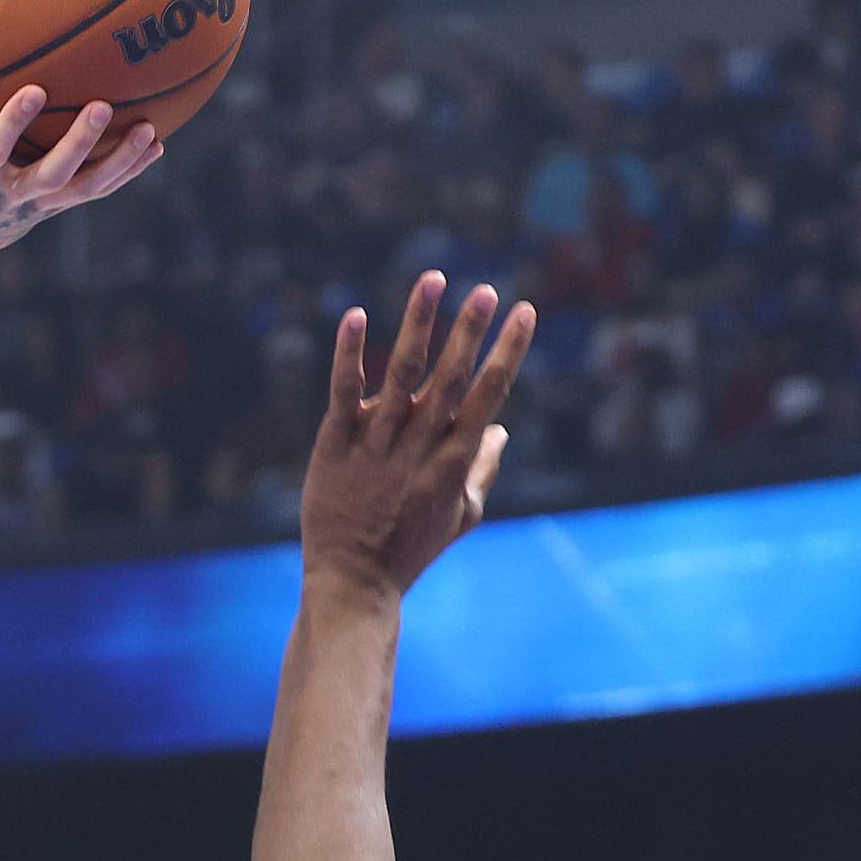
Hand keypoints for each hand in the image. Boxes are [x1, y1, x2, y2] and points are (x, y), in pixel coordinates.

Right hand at [0, 87, 161, 267]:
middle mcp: (12, 197)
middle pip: (51, 175)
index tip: (33, 89)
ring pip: (85, 189)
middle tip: (101, 106)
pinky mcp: (58, 207)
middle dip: (77, 144)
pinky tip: (156, 144)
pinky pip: (98, 190)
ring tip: (150, 131)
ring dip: (119, 163)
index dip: (13, 125)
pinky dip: (127, 171)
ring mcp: (41, 205)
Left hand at [299, 270, 538, 602]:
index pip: (488, 395)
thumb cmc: (410, 548)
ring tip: (434, 279)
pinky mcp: (336, 444)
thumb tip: (502, 431)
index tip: (524, 312)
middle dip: (471, 332)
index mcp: (454, 460)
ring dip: (420, 324)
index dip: (508, 351)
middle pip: (451, 378)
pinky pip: (344, 391)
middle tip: (488, 290)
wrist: (353, 581)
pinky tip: (356, 315)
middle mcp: (420, 446)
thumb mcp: (459, 515)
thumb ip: (482, 470)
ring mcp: (377, 443)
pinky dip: (350, 353)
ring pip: (402, 374)